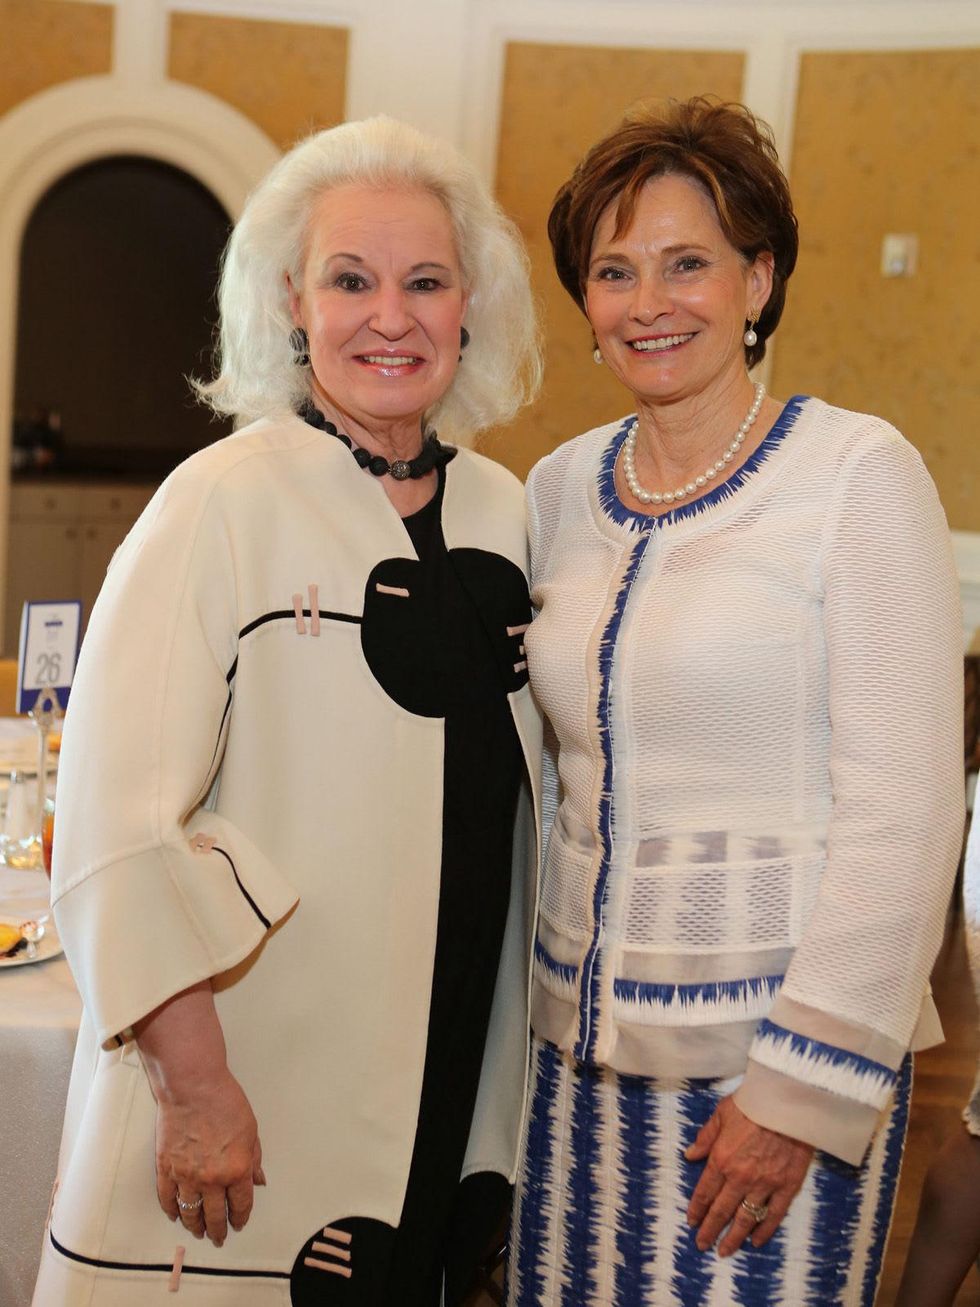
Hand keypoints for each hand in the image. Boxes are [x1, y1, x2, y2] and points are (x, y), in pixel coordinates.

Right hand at [154, 1067, 265, 1246]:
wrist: (192, 1087)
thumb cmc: (226, 1102)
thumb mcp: (251, 1130)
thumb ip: (255, 1158)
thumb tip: (258, 1181)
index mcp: (237, 1170)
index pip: (240, 1204)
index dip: (240, 1217)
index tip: (239, 1223)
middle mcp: (212, 1180)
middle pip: (214, 1215)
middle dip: (218, 1229)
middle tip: (218, 1237)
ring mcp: (186, 1176)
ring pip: (190, 1213)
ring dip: (195, 1226)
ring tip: (198, 1232)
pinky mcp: (166, 1169)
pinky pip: (168, 1198)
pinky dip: (172, 1210)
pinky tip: (176, 1215)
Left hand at [685, 1094, 812, 1255]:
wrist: (788, 1103)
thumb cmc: (753, 1103)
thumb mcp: (721, 1114)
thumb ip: (706, 1137)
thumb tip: (690, 1155)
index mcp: (721, 1159)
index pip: (705, 1192)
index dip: (697, 1209)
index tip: (691, 1222)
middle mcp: (740, 1178)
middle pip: (721, 1211)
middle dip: (709, 1230)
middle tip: (702, 1245)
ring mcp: (765, 1185)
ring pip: (745, 1219)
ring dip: (733, 1238)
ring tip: (724, 1251)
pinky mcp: (787, 1187)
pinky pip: (774, 1216)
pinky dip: (764, 1231)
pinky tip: (756, 1242)